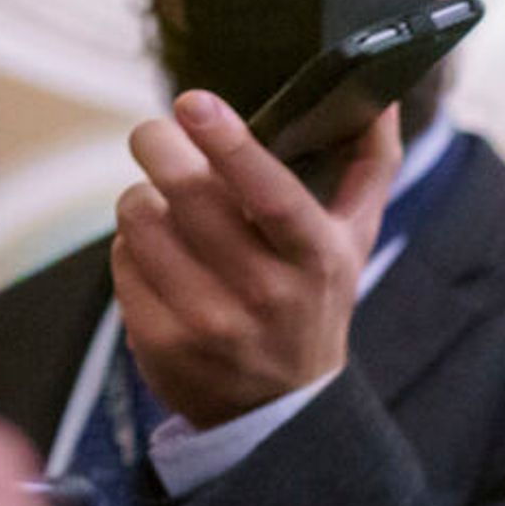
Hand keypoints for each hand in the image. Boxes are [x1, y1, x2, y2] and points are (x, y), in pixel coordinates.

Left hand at [111, 91, 400, 429]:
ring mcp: (209, 321)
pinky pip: (123, 261)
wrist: (283, 407)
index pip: (270, 194)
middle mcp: (266, 292)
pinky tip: (157, 253)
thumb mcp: (354, 239)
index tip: (194, 101)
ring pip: (142, 221)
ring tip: (161, 202)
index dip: (229, 143)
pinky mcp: (161, 341)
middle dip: (158, 147)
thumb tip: (381, 98)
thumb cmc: (315, 301)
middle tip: (155, 134)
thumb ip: (372, 165)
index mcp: (316, 257)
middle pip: (188, 196)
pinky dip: (132, 244)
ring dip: (142, 196)